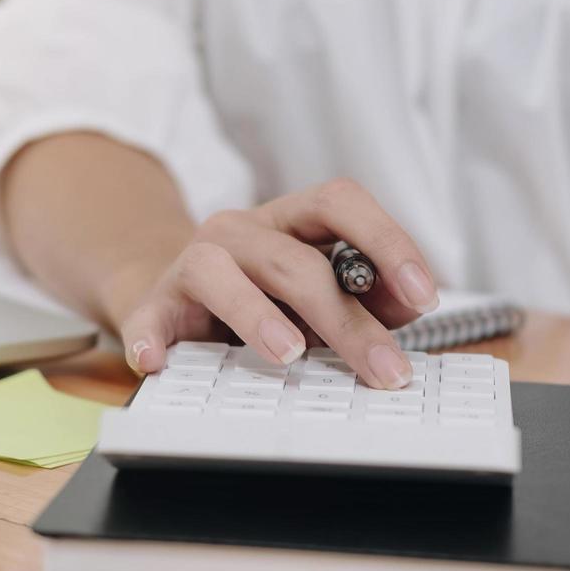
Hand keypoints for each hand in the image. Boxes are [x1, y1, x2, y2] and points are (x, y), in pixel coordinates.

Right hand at [117, 178, 439, 389]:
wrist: (178, 301)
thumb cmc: (265, 300)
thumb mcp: (325, 295)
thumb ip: (370, 296)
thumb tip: (408, 302)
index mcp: (291, 221)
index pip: (340, 202)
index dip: (387, 241)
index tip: (423, 293)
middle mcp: (241, 231)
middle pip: (294, 259)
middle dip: (346, 318)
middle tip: (383, 368)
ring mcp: (192, 264)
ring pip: (219, 272)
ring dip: (258, 315)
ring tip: (290, 355)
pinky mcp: (154, 306)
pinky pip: (145, 317)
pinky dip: (148, 337)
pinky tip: (157, 361)